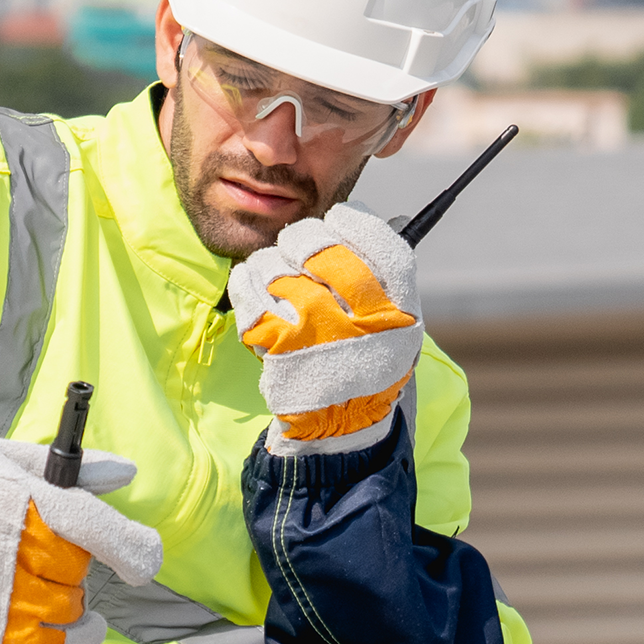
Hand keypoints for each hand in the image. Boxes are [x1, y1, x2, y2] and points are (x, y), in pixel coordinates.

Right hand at [0, 438, 161, 643]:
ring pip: (73, 607)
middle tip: (45, 553)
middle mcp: (20, 554)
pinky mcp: (3, 636)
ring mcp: (11, 600)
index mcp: (28, 505)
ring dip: (68, 597)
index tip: (145, 558)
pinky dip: (76, 638)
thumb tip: (127, 472)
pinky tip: (76, 625)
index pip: (94, 529)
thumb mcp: (15, 463)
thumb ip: (78, 469)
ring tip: (40, 581)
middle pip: (81, 570)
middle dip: (73, 562)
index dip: (131, 547)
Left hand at [225, 207, 421, 452]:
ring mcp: (316, 332)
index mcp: (398, 309)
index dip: (353, 221)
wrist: (341, 426)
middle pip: (320, 247)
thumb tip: (388, 220)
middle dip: (300, 238)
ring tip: (273, 275)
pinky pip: (249, 291)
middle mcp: (361, 319)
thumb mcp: (395, 324)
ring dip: (269, 262)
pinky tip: (250, 284)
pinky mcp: (278, 347)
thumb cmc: (367, 364)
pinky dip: (244, 281)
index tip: (337, 217)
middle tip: (295, 245)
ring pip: (277, 265)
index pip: (380, 242)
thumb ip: (387, 277)